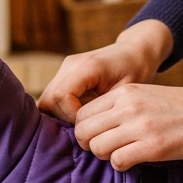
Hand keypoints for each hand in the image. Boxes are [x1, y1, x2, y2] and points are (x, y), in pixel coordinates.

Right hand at [37, 20, 174, 121]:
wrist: (136, 52)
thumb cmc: (136, 71)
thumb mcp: (125, 92)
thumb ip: (104, 109)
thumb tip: (86, 131)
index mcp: (86, 66)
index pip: (61, 97)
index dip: (72, 116)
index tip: (92, 122)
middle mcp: (70, 65)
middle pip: (48, 100)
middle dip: (64, 119)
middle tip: (88, 125)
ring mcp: (64, 69)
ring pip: (47, 100)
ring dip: (62, 116)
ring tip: (86, 120)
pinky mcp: (64, 75)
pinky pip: (53, 98)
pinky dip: (63, 111)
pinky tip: (83, 115)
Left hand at [74, 84, 182, 170]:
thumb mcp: (147, 96)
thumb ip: (122, 106)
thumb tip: (96, 126)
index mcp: (125, 92)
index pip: (82, 113)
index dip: (85, 129)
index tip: (98, 136)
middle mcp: (128, 107)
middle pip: (84, 131)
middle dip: (90, 144)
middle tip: (106, 150)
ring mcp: (140, 126)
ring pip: (97, 147)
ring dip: (105, 156)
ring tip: (121, 154)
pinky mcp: (153, 146)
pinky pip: (118, 161)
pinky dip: (121, 165)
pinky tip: (134, 161)